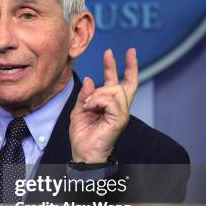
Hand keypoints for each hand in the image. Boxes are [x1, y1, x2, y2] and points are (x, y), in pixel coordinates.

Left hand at [69, 48, 137, 162]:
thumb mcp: (79, 111)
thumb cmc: (83, 135)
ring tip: (87, 105)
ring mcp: (121, 113)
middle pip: (124, 83)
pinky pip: (110, 101)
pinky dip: (97, 101)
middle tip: (109, 52)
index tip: (126, 52)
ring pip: (113, 91)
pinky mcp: (119, 119)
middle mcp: (119, 108)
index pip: (122, 83)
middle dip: (119, 65)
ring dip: (96, 95)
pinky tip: (90, 107)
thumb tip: (91, 79)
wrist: (83, 153)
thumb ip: (85, 96)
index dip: (125, 67)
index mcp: (111, 105)